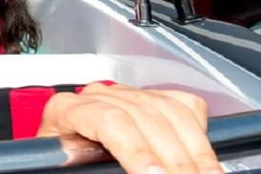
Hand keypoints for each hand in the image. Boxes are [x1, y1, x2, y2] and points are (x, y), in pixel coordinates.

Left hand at [38, 83, 219, 173]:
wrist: (58, 156)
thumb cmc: (60, 163)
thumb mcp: (63, 165)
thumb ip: (82, 164)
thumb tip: (137, 168)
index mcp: (65, 109)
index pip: (110, 120)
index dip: (137, 150)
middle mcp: (95, 96)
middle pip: (146, 117)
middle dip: (174, 159)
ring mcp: (124, 94)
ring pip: (170, 110)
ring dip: (195, 150)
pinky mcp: (148, 98)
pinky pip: (182, 105)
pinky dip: (198, 131)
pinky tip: (202, 158)